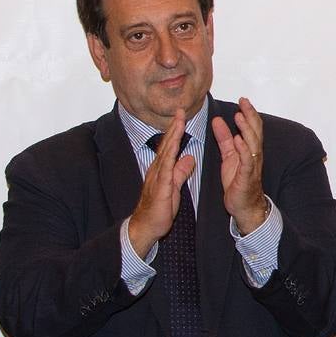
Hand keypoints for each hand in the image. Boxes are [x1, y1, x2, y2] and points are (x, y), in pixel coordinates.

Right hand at [126, 110, 194, 258]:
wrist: (147, 226)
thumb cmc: (159, 209)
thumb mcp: (174, 187)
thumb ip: (180, 172)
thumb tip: (189, 158)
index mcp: (162, 169)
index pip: (170, 146)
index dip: (176, 131)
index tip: (183, 116)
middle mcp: (157, 170)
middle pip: (167, 144)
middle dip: (174, 126)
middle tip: (181, 110)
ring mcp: (157, 178)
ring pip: (165, 153)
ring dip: (172, 137)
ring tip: (178, 122)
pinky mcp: (160, 188)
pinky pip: (166, 170)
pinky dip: (171, 158)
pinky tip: (175, 149)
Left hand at [212, 97, 268, 233]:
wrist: (244, 206)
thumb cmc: (237, 182)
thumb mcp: (228, 156)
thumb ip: (224, 139)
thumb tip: (218, 121)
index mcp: (249, 150)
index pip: (251, 127)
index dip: (248, 113)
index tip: (243, 99)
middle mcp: (253, 155)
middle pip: (255, 131)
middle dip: (250, 116)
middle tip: (244, 101)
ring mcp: (252, 166)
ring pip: (252, 143)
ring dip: (246, 129)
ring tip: (240, 116)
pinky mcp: (247, 176)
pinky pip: (246, 161)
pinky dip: (243, 149)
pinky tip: (239, 140)